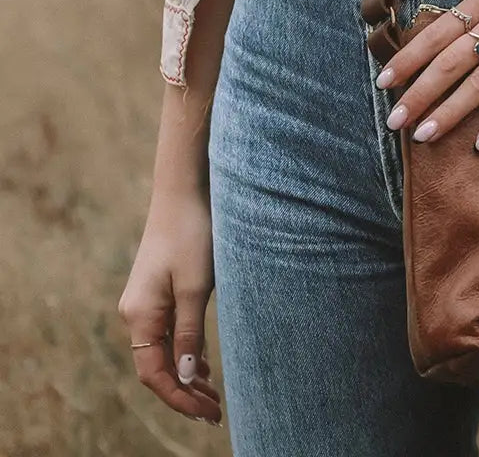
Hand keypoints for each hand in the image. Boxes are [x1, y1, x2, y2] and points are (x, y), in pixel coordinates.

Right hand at [118, 188, 221, 425]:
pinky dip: (186, 351)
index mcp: (140, 315)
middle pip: (157, 366)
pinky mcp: (159, 290)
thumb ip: (190, 332)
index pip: (155, 374)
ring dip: (187, 374)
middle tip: (216, 411)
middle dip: (186, 391)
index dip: (180, 398)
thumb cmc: (192, 234)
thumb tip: (187, 377)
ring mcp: (146, 301)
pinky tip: (205, 364)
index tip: (208, 412)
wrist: (184, 191)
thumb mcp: (195, 286)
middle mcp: (136, 313)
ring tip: (214, 395)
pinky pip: (168, 332)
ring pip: (163, 351)